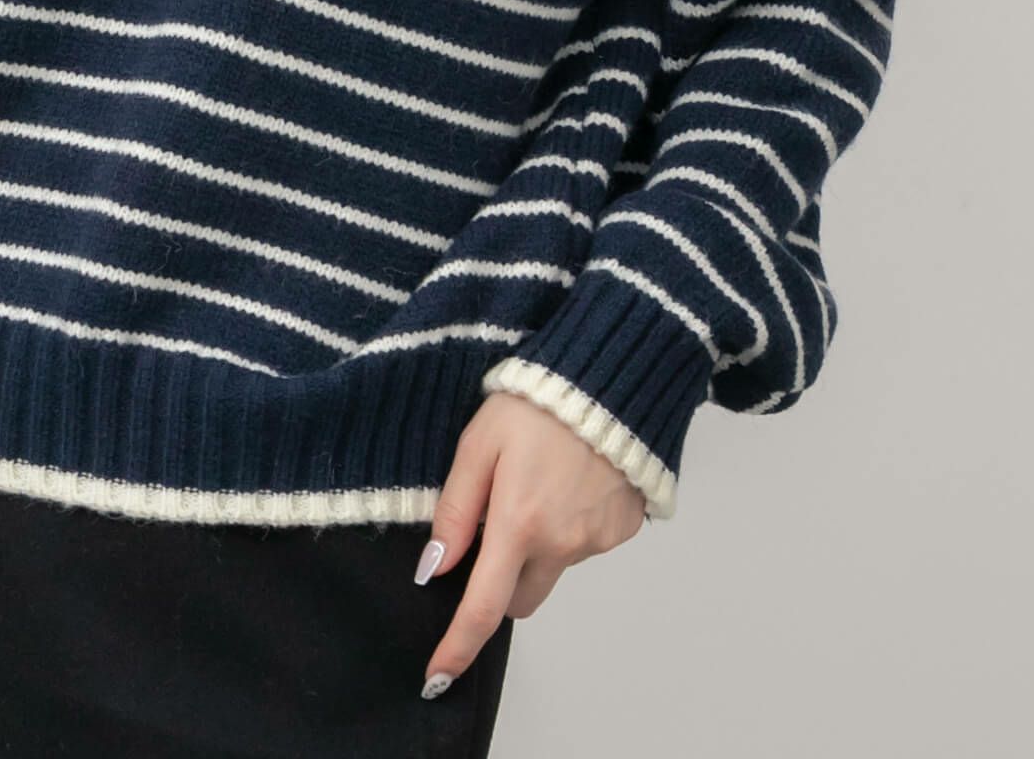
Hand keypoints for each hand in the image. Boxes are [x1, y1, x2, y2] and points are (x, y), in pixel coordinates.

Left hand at [417, 390, 648, 696]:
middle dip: (500, 580)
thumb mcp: (479, 443)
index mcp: (519, 524)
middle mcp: (562, 544)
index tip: (437, 677)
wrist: (612, 378)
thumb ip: (455, 509)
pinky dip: (570, 525)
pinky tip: (570, 479)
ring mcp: (597, 541)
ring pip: (552, 568)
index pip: (483, 607)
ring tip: (539, 479)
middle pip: (519, 597)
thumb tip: (434, 567)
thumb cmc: (537, 402)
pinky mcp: (622, 529)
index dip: (458, 647)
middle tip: (494, 524)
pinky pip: (583, 544)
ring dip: (537, 545)